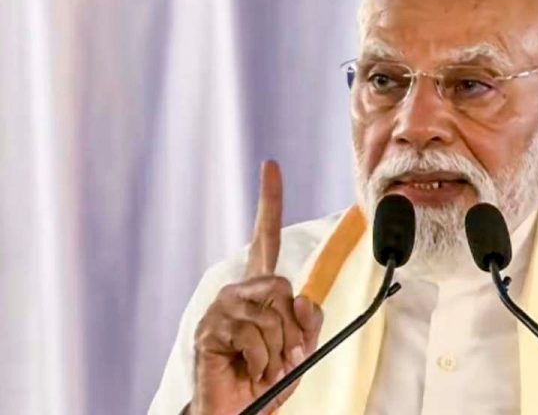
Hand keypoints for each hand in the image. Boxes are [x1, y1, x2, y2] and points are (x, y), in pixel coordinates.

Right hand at [189, 161, 323, 414]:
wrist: (235, 411)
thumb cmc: (264, 380)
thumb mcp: (299, 349)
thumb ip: (308, 322)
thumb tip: (306, 302)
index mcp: (259, 291)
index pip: (264, 238)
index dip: (269, 202)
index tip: (271, 166)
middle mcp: (238, 292)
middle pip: (283, 289)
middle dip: (292, 331)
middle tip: (282, 357)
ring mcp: (221, 308)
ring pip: (273, 316)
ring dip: (278, 352)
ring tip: (262, 368)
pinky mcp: (211, 329)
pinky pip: (256, 337)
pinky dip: (262, 362)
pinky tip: (248, 371)